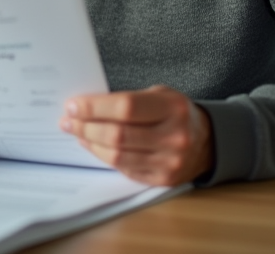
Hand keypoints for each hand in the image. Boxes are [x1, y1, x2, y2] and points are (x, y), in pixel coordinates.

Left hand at [59, 85, 211, 185]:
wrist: (207, 142)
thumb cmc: (176, 113)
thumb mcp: (160, 95)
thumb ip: (128, 100)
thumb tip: (87, 106)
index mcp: (173, 108)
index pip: (126, 108)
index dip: (94, 107)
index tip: (73, 105)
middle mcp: (174, 137)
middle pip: (118, 135)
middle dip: (86, 126)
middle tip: (68, 120)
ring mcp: (169, 161)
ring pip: (117, 155)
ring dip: (90, 143)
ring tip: (76, 132)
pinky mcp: (161, 179)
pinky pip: (123, 169)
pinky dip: (103, 156)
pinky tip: (93, 145)